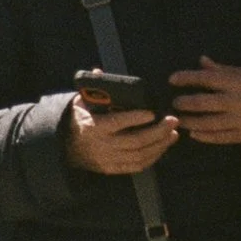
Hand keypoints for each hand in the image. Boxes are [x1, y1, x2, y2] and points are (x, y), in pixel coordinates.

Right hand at [64, 98, 179, 174]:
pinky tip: (163, 146)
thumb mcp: (81, 103)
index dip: (135, 118)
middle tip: (173, 120)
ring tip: (173, 133)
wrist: (67, 147)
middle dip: (158, 131)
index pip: (117, 122)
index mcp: (93, 126)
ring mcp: (108, 159)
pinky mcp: (112, 169)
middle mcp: (101, 145)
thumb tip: (99, 71)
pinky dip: (153, 157)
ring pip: (140, 154)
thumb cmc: (80, 120)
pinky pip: (137, 166)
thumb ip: (92, 89)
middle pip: (135, 140)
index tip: (152, 112)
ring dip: (160, 144)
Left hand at [169, 57, 240, 145]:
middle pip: (201, 102)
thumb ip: (223, 69)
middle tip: (174, 103)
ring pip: (208, 122)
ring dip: (190, 122)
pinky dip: (205, 136)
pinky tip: (194, 135)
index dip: (186, 78)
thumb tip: (202, 60)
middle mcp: (235, 100)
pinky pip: (221, 137)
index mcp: (236, 82)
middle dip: (184, 102)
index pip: (205, 78)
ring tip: (179, 120)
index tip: (172, 79)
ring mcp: (239, 119)